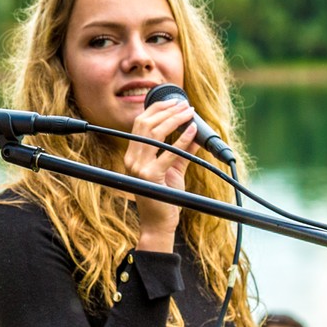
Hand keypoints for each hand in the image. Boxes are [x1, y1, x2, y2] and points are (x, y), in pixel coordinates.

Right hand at [123, 99, 197, 248]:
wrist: (158, 224)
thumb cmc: (165, 199)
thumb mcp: (174, 171)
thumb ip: (182, 152)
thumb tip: (194, 133)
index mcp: (133, 156)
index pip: (140, 124)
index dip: (156, 109)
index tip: (173, 101)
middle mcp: (132, 160)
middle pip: (145, 124)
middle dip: (166, 110)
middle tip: (184, 104)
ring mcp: (138, 168)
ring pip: (154, 134)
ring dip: (173, 119)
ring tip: (188, 112)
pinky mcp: (150, 177)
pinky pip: (168, 153)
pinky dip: (182, 139)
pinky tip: (192, 130)